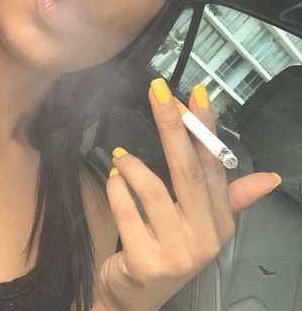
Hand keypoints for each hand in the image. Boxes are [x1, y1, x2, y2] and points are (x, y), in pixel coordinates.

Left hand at [96, 79, 280, 310]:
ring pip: (154, 190)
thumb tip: (270, 178)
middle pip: (188, 170)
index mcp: (218, 220)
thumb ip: (231, 197)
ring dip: (133, 165)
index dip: (204, 127)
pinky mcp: (146, 263)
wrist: (136, 296)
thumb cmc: (167, 250)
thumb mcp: (203, 225)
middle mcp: (203, 236)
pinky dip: (116, 189)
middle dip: (173, 126)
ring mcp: (176, 252)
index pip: (214, 164)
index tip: (195, 94)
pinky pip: (126, 213)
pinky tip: (113, 179)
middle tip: (159, 92)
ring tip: (121, 157)